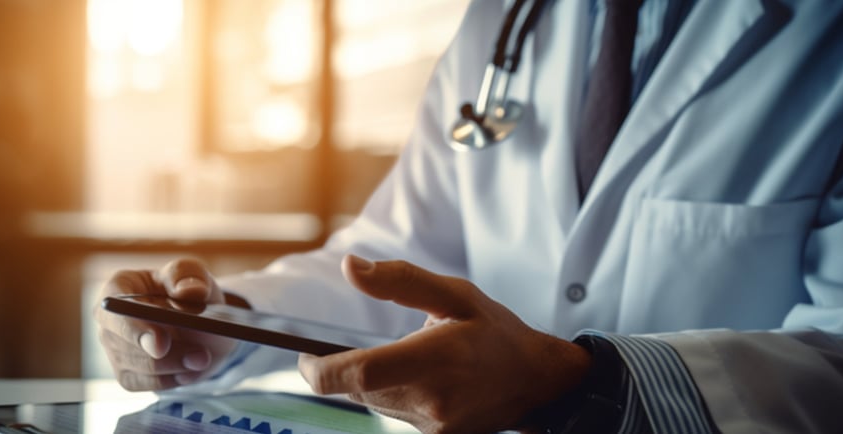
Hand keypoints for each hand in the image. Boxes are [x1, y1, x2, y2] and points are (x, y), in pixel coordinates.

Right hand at [94, 258, 241, 390]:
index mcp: (119, 286)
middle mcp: (109, 320)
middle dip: (165, 354)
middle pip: (125, 344)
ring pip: (139, 366)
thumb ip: (189, 276)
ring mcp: (115, 349)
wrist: (198, 321)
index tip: (161, 344)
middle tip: (200, 356)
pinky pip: (145, 383)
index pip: (114, 307)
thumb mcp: (193, 274)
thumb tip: (190, 291)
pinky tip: (191, 371)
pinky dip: (171, 380)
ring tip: (204, 358)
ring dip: (176, 367)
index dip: (134, 327)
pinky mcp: (126, 372)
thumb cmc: (187, 290)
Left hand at [298, 255, 590, 433]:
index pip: (358, 374)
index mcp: (435, 358)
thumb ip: (399, 281)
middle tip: (340, 350)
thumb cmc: (495, 332)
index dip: (318, 369)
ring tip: (402, 359)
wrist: (540, 382)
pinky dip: (392, 396)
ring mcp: (435, 424)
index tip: (303, 355)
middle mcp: (432, 398)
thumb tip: (349, 267)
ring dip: (369, 383)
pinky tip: (421, 381)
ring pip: (374, 405)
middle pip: (358, 391)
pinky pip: (395, 416)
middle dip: (341, 371)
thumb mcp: (455, 294)